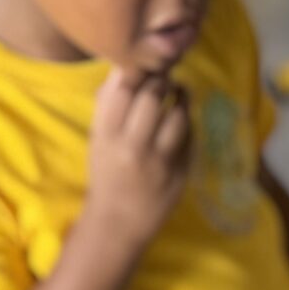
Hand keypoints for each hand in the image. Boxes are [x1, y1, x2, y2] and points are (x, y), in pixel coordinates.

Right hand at [85, 69, 191, 249]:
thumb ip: (108, 104)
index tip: (144, 69)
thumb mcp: (98, 139)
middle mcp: (132, 147)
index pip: (125, 88)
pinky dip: (188, 124)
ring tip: (179, 93)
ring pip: (178, 115)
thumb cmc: (106, 175)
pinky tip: (181, 120)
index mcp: (106, 136)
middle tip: (164, 80)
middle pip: (153, 97)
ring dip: (181, 98)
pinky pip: (190, 138)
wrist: (117, 223)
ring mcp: (159, 163)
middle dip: (161, 81)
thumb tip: (124, 66)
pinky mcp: (179, 174)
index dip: (139, 71)